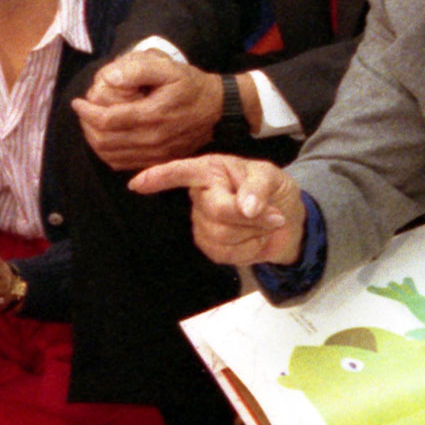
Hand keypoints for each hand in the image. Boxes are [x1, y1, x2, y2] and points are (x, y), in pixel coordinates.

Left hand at [71, 50, 225, 170]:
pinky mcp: (158, 161)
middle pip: (104, 141)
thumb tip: (108, 78)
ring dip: (94, 141)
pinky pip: (123, 164)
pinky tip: (106, 138)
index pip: (107, 120)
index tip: (78, 102)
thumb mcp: (169, 68)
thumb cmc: (191, 85)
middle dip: (87, 126)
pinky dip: (107, 153)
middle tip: (84, 112)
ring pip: (110, 155)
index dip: (86, 112)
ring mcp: (156, 154)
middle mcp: (153, 140)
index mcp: (153, 115)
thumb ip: (138, 69)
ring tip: (91, 123)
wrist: (218, 110)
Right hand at [130, 153, 304, 266]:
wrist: (288, 224)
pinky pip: (225, 253)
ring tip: (263, 224)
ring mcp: (202, 222)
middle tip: (274, 215)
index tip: (136, 185)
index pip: (180, 173)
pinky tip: (253, 238)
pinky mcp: (210, 245)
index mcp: (210, 170)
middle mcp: (201, 194)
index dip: (158, 178)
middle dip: (250, 217)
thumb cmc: (274, 191)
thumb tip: (246, 207)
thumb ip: (258, 188)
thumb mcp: (273, 178)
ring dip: (253, 232)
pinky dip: (248, 248)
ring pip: (222, 234)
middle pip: (216, 211)